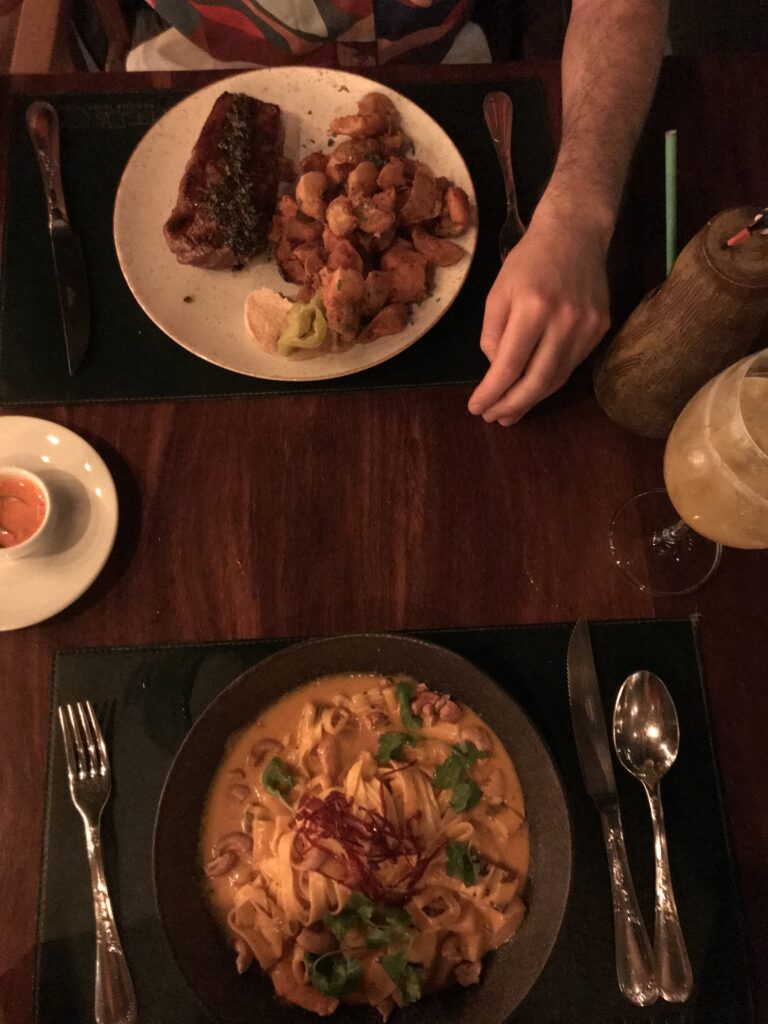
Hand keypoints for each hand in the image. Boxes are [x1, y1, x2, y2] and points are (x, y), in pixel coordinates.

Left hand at [468, 211, 610, 424]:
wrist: (576, 233)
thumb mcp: (497, 292)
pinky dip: (549, 381)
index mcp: (533, 307)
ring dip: (531, 400)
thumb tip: (497, 371)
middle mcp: (564, 320)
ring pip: (557, 378)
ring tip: (510, 413)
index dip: (492, 392)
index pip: (510, 365)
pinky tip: (533, 389)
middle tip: (494, 419)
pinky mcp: (601, 329)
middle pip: (537, 380)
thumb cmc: (528, 261)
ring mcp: (588, 327)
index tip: (476, 408)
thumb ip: (493, 334)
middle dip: (512, 405)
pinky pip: (571, 365)